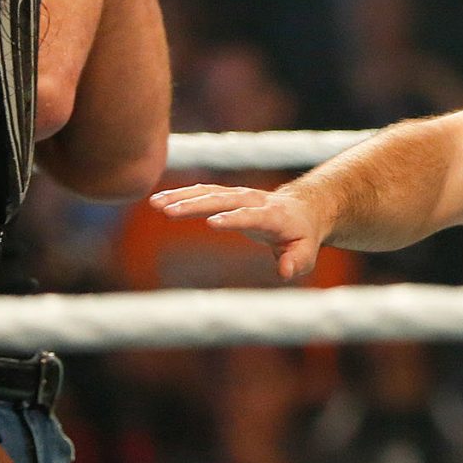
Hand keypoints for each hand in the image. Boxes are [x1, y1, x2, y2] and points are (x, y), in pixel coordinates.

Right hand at [150, 182, 329, 279]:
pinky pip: (203, 192)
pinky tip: (159, 200)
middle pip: (222, 199)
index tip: (211, 223)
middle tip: (168, 212)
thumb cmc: (303, 237)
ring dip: (181, 196)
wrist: (303, 209)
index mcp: (272, 216)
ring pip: (208, 192)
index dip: (233, 219)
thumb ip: (297, 261)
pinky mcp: (228, 195)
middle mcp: (253, 200)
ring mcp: (239, 195)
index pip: (251, 216)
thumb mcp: (306, 253)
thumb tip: (285, 271)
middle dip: (195, 205)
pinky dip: (182, 194)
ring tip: (155, 204)